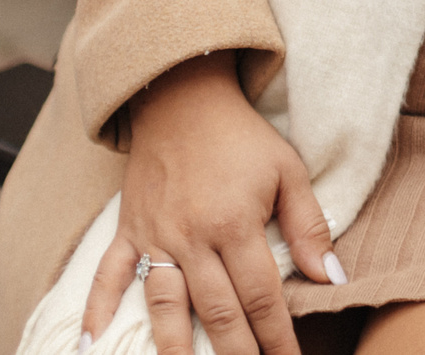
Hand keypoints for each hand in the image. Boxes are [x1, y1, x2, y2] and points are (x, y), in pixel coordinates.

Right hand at [84, 54, 341, 354]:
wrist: (183, 96)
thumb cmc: (241, 136)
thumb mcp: (288, 171)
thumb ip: (308, 226)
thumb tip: (332, 277)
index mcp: (235, 225)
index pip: (262, 297)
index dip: (277, 338)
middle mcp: (192, 238)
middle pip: (217, 312)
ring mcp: (155, 236)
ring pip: (164, 306)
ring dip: (173, 349)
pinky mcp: (128, 229)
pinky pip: (108, 275)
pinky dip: (98, 309)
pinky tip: (92, 343)